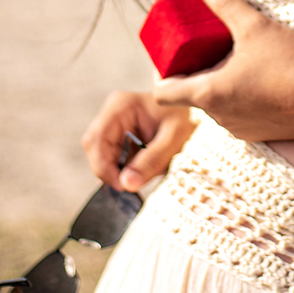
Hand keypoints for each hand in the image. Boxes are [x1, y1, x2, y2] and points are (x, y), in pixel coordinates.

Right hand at [81, 90, 195, 191]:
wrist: (199, 116)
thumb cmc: (189, 120)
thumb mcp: (174, 140)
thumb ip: (151, 161)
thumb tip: (126, 183)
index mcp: (120, 106)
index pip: (95, 140)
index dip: (103, 166)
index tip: (122, 185)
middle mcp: (113, 113)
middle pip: (94, 149)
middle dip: (109, 170)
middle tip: (131, 186)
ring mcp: (115, 124)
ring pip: (102, 156)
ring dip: (118, 171)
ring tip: (143, 175)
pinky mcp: (120, 136)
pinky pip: (113, 158)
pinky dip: (124, 169)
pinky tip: (142, 170)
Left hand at [154, 0, 293, 141]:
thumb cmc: (288, 63)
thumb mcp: (254, 26)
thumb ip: (226, 4)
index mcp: (209, 94)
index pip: (164, 93)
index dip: (160, 74)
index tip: (169, 59)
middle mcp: (220, 117)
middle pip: (193, 97)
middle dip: (198, 74)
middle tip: (208, 50)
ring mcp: (242, 129)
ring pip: (219, 107)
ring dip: (222, 86)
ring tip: (237, 61)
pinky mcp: (264, 133)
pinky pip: (242, 115)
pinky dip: (243, 98)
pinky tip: (261, 79)